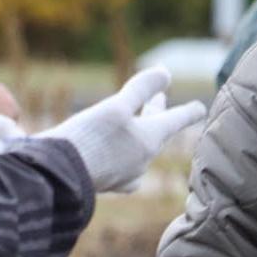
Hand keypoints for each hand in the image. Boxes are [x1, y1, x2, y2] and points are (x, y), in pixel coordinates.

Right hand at [40, 67, 205, 192]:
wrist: (54, 181)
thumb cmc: (88, 139)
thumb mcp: (116, 107)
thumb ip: (141, 89)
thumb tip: (165, 73)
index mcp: (150, 139)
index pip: (176, 120)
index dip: (188, 111)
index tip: (201, 108)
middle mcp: (142, 160)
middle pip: (155, 131)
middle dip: (155, 112)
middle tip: (160, 99)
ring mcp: (124, 175)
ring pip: (137, 147)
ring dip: (138, 130)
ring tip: (134, 120)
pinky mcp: (105, 183)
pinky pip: (121, 163)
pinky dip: (120, 149)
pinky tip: (114, 152)